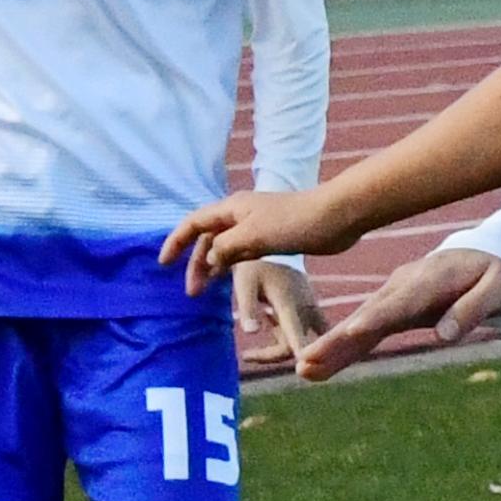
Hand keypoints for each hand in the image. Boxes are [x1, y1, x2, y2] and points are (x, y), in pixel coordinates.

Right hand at [168, 184, 345, 288]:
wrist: (336, 217)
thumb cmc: (295, 222)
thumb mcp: (253, 236)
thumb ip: (226, 248)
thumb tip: (210, 261)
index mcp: (232, 208)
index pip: (193, 223)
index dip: (176, 242)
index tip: (163, 265)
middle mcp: (241, 215)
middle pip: (207, 238)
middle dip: (195, 263)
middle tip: (192, 293)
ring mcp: (256, 227)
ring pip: (225, 248)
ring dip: (212, 268)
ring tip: (204, 293)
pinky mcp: (272, 239)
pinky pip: (243, 255)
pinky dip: (232, 268)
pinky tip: (228, 284)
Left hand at [234, 257, 325, 374]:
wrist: (275, 238)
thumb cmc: (255, 262)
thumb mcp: (245, 282)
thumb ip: (247, 307)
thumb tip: (248, 333)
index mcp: (291, 305)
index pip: (300, 341)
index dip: (302, 360)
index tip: (296, 372)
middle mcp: (306, 310)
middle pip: (298, 346)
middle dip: (275, 356)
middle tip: (247, 354)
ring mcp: (310, 309)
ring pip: (301, 341)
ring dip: (278, 348)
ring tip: (250, 351)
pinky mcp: (309, 308)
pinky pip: (302, 332)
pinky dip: (286, 337)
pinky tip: (267, 326)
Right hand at [295, 242, 500, 378]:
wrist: (490, 255)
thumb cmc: (500, 273)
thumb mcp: (500, 288)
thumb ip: (473, 309)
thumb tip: (443, 336)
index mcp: (431, 278)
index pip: (400, 300)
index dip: (376, 316)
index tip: (353, 331)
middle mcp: (405, 285)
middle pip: (368, 313)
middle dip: (338, 337)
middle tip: (307, 357)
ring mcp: (395, 295)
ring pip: (359, 323)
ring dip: (331, 346)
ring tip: (303, 368)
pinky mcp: (393, 308)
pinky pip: (365, 330)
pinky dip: (344, 348)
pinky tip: (320, 367)